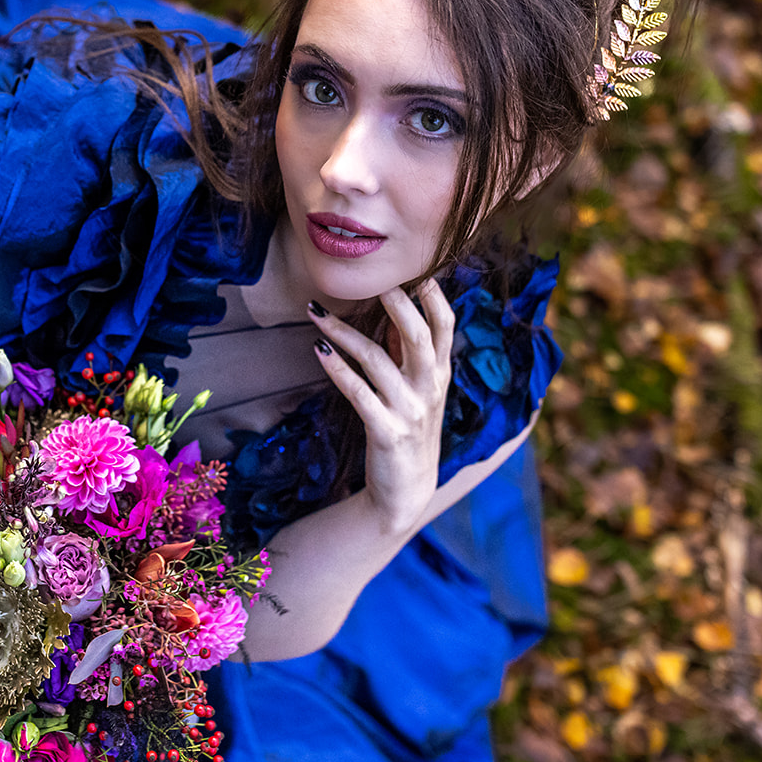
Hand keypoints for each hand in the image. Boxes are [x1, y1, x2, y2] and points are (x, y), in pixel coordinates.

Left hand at [308, 280, 455, 535]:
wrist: (407, 490)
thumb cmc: (410, 430)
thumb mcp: (419, 390)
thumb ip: (408, 352)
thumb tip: (394, 309)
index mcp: (440, 374)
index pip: (445, 327)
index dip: (434, 298)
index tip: (416, 271)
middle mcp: (429, 389)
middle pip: (416, 335)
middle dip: (395, 303)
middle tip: (369, 279)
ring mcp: (409, 410)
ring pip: (376, 359)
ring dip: (342, 332)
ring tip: (315, 312)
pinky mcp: (385, 431)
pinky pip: (357, 393)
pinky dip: (336, 368)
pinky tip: (318, 350)